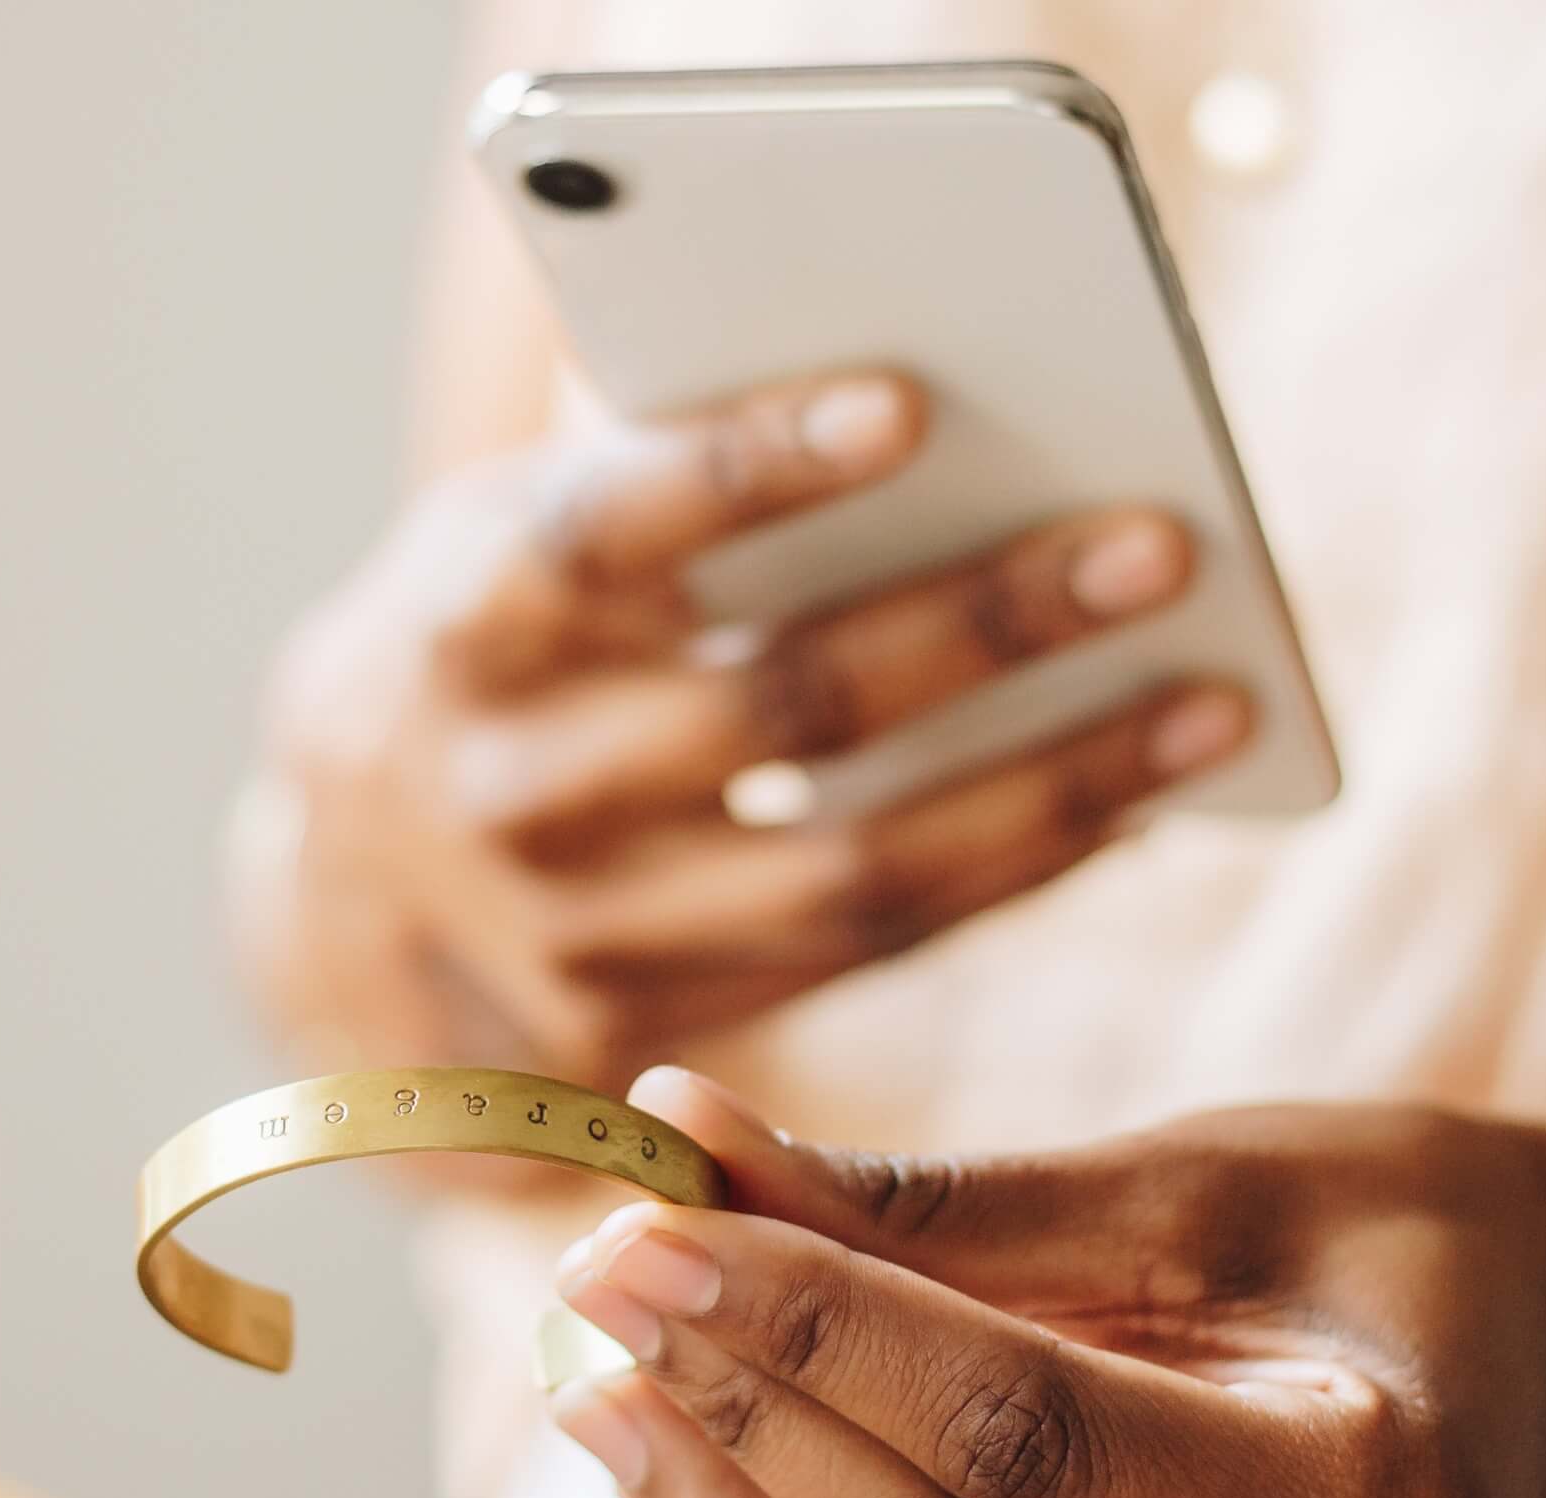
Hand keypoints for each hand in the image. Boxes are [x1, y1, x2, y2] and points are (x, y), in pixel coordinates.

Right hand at [230, 371, 1247, 1087]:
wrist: (339, 913)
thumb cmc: (483, 663)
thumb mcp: (513, 551)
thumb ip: (655, 493)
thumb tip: (917, 420)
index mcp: (452, 628)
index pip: (598, 535)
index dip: (746, 473)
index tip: (906, 404)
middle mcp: (496, 795)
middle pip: (773, 715)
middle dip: (981, 624)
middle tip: (1155, 545)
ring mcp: (571, 944)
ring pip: (850, 871)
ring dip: (1052, 783)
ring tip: (1206, 704)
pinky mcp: (650, 1045)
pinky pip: (867, 954)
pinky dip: (1007, 871)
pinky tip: (1125, 803)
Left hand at [545, 1068, 1545, 1497]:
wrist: (1538, 1360)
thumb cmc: (1387, 1229)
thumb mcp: (1200, 1173)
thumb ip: (945, 1197)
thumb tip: (684, 1137)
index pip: (1028, 1436)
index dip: (811, 1334)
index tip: (642, 1223)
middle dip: (748, 1428)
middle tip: (597, 1279)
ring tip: (603, 1381)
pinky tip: (711, 1465)